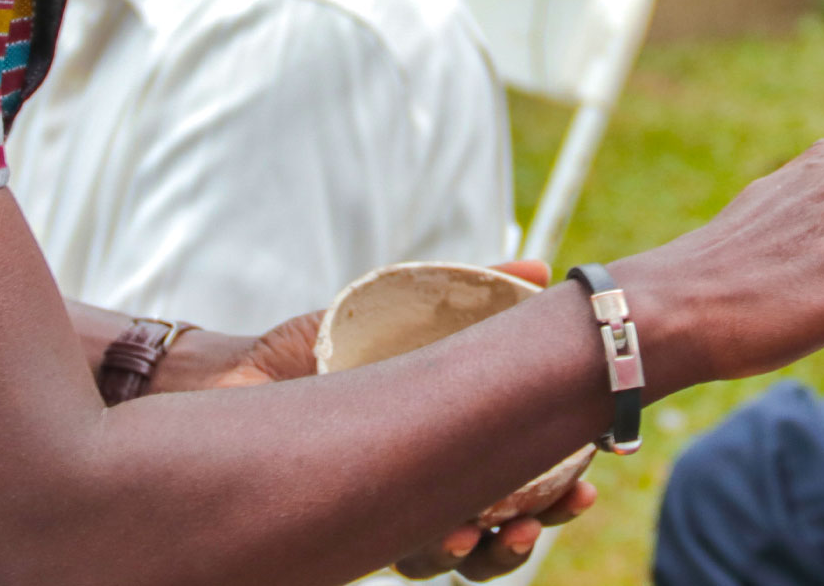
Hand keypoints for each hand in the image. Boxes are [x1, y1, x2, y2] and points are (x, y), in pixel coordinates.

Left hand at [181, 259, 597, 578]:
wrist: (234, 378)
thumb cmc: (318, 348)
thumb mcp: (401, 312)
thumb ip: (469, 293)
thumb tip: (536, 266)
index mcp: (448, 452)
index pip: (518, 489)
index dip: (560, 494)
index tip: (589, 479)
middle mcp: (421, 496)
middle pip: (497, 536)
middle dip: (536, 528)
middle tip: (555, 506)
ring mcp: (384, 520)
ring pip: (454, 560)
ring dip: (490, 552)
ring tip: (501, 527)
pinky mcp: (346, 531)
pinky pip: (402, 553)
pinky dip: (433, 545)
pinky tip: (451, 531)